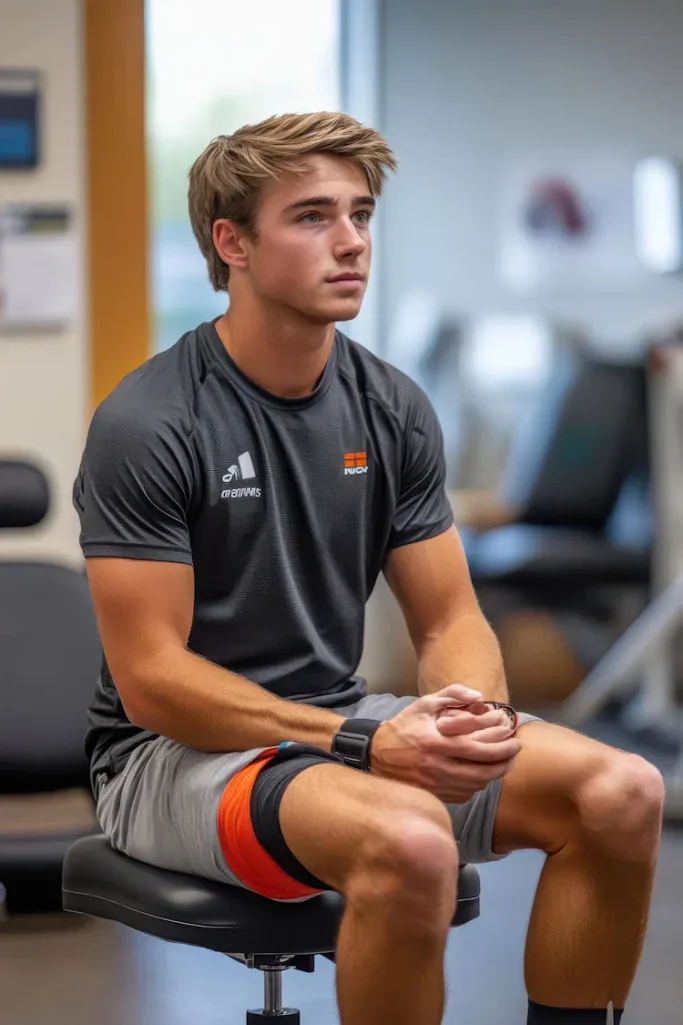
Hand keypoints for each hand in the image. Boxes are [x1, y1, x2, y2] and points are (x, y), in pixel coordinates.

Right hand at [370, 683, 520, 803]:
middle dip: (505, 763)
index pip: (478, 749)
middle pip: (482, 772)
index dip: (501, 747)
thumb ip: (452, 694)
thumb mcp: (424, 704)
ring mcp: (436, 785)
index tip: (515, 739)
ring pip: (476, 785)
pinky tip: (482, 774)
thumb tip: (479, 697)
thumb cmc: (404, 727)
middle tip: (515, 753)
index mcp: (437, 743)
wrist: (376, 755)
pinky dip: (477, 784)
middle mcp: (437, 767)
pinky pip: (465, 794)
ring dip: (494, 775)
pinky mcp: (434, 796)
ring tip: (503, 762)